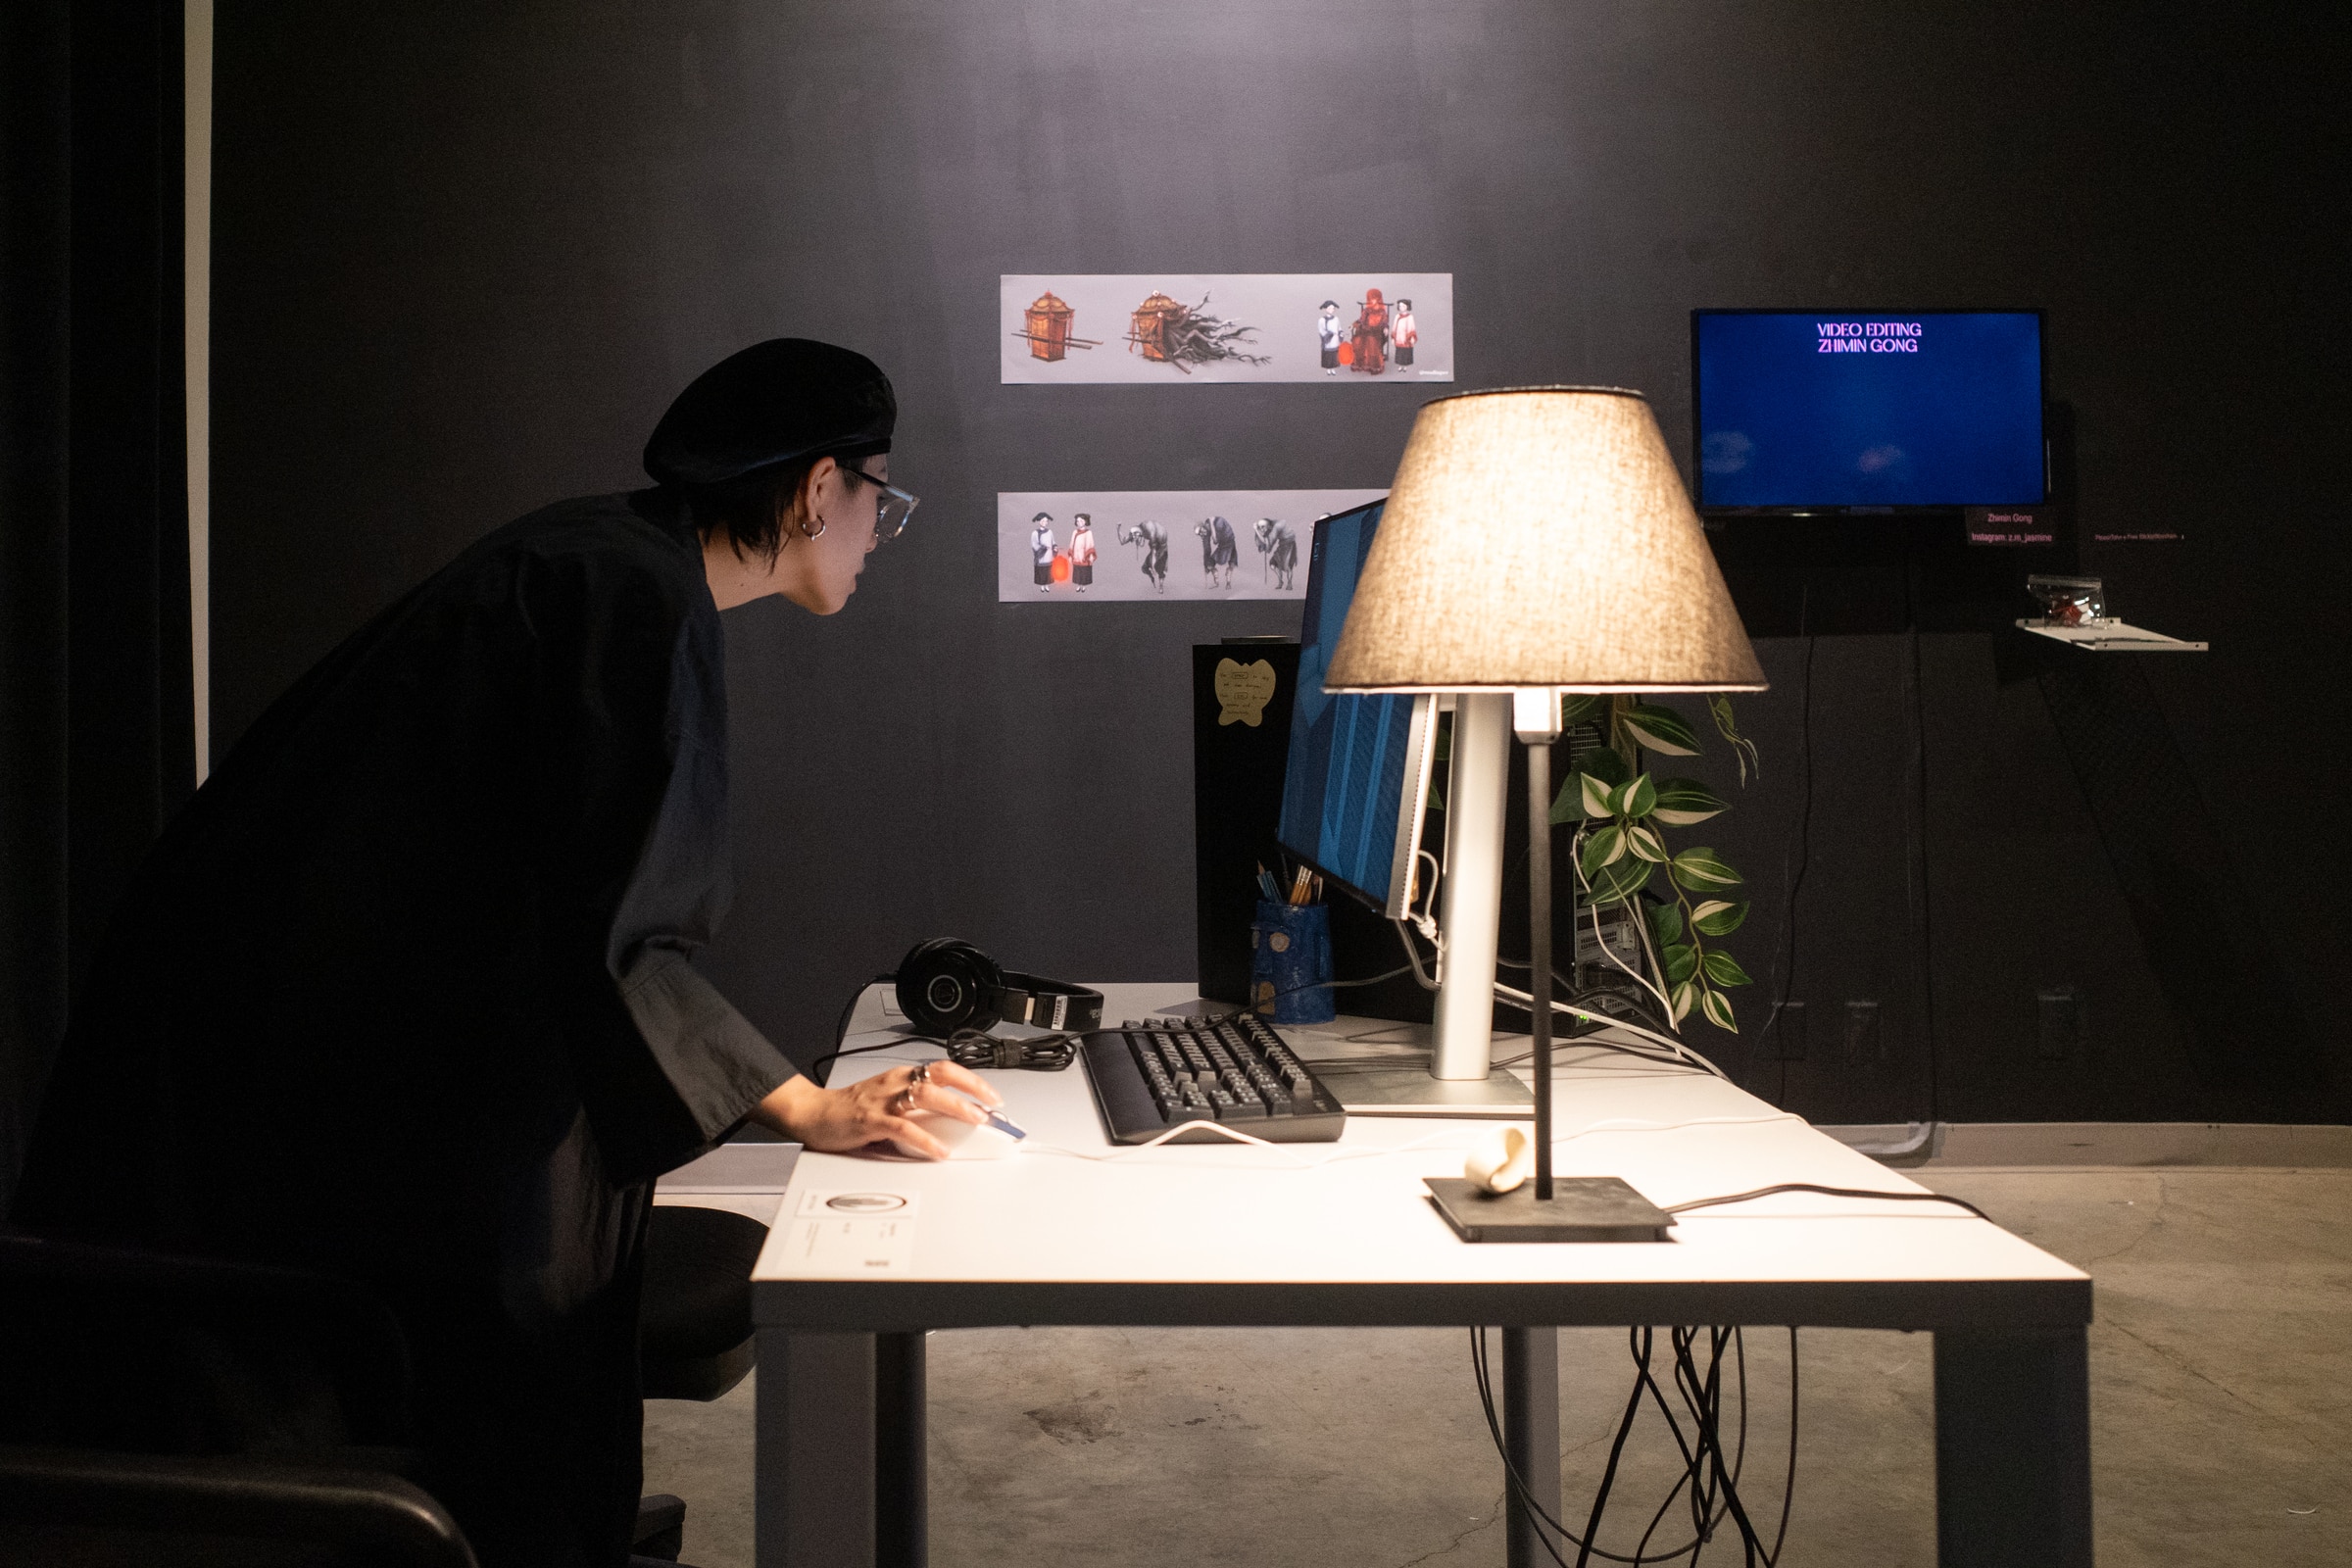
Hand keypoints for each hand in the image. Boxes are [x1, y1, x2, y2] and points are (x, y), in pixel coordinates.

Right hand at [751, 1061, 1003, 1160]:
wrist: (814, 1114)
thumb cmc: (851, 1109)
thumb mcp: (889, 1101)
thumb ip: (916, 1109)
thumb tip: (951, 1125)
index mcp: (901, 1076)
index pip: (944, 1069)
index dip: (971, 1080)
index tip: (992, 1095)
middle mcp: (895, 1083)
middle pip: (940, 1078)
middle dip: (970, 1091)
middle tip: (991, 1108)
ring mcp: (883, 1101)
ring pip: (926, 1097)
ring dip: (954, 1109)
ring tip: (974, 1121)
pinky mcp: (871, 1121)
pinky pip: (903, 1129)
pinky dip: (925, 1139)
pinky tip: (939, 1149)